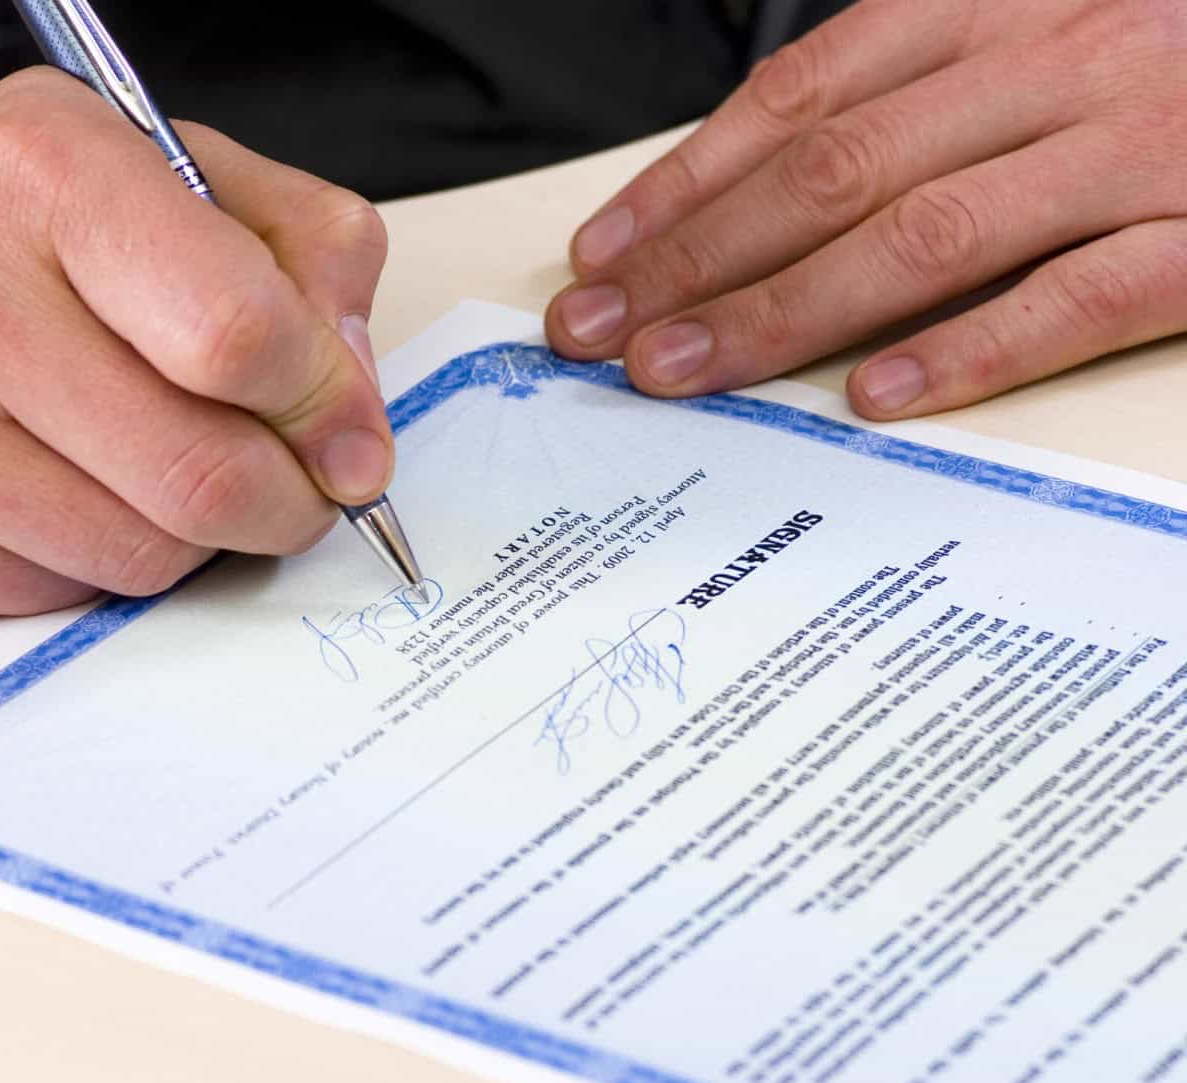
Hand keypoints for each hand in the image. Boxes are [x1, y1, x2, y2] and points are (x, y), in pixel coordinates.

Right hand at [0, 69, 391, 618]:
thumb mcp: (137, 167)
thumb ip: (291, 246)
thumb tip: (355, 406)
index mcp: (43, 176)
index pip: (242, 336)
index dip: (324, 407)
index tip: (340, 437)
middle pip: (202, 478)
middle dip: (277, 503)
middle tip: (274, 490)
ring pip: (136, 560)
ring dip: (177, 538)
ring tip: (133, 473)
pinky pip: (48, 605)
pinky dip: (76, 567)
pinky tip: (32, 497)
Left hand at [545, 0, 1186, 419]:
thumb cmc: (1175, 49)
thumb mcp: (1047, 25)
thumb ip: (925, 85)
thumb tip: (766, 179)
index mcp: (1003, 4)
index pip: (805, 96)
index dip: (689, 179)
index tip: (603, 254)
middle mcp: (1059, 63)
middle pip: (837, 171)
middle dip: (697, 259)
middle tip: (600, 334)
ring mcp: (1137, 149)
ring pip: (928, 234)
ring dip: (786, 309)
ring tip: (685, 370)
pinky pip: (1078, 295)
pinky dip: (971, 348)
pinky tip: (878, 397)